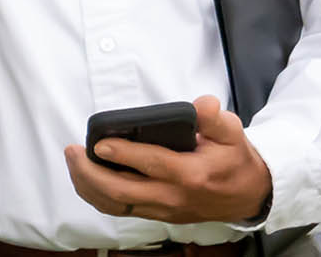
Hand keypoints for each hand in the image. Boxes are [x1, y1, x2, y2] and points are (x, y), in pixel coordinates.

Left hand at [64, 96, 271, 225]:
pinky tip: (86, 179)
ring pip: (116, 205)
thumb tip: (203, 104)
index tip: (99, 141)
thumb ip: (215, 118)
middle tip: (72, 151)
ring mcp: (164, 210)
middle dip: (90, 172)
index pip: (151, 164)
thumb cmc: (235, 160)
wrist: (248, 195)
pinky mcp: (158, 215)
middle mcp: (173, 197)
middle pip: (122, 191)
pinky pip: (121, 210)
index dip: (122, 153)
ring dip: (88, 186)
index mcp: (191, 174)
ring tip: (73, 162)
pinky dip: (98, 196)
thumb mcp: (232, 133)